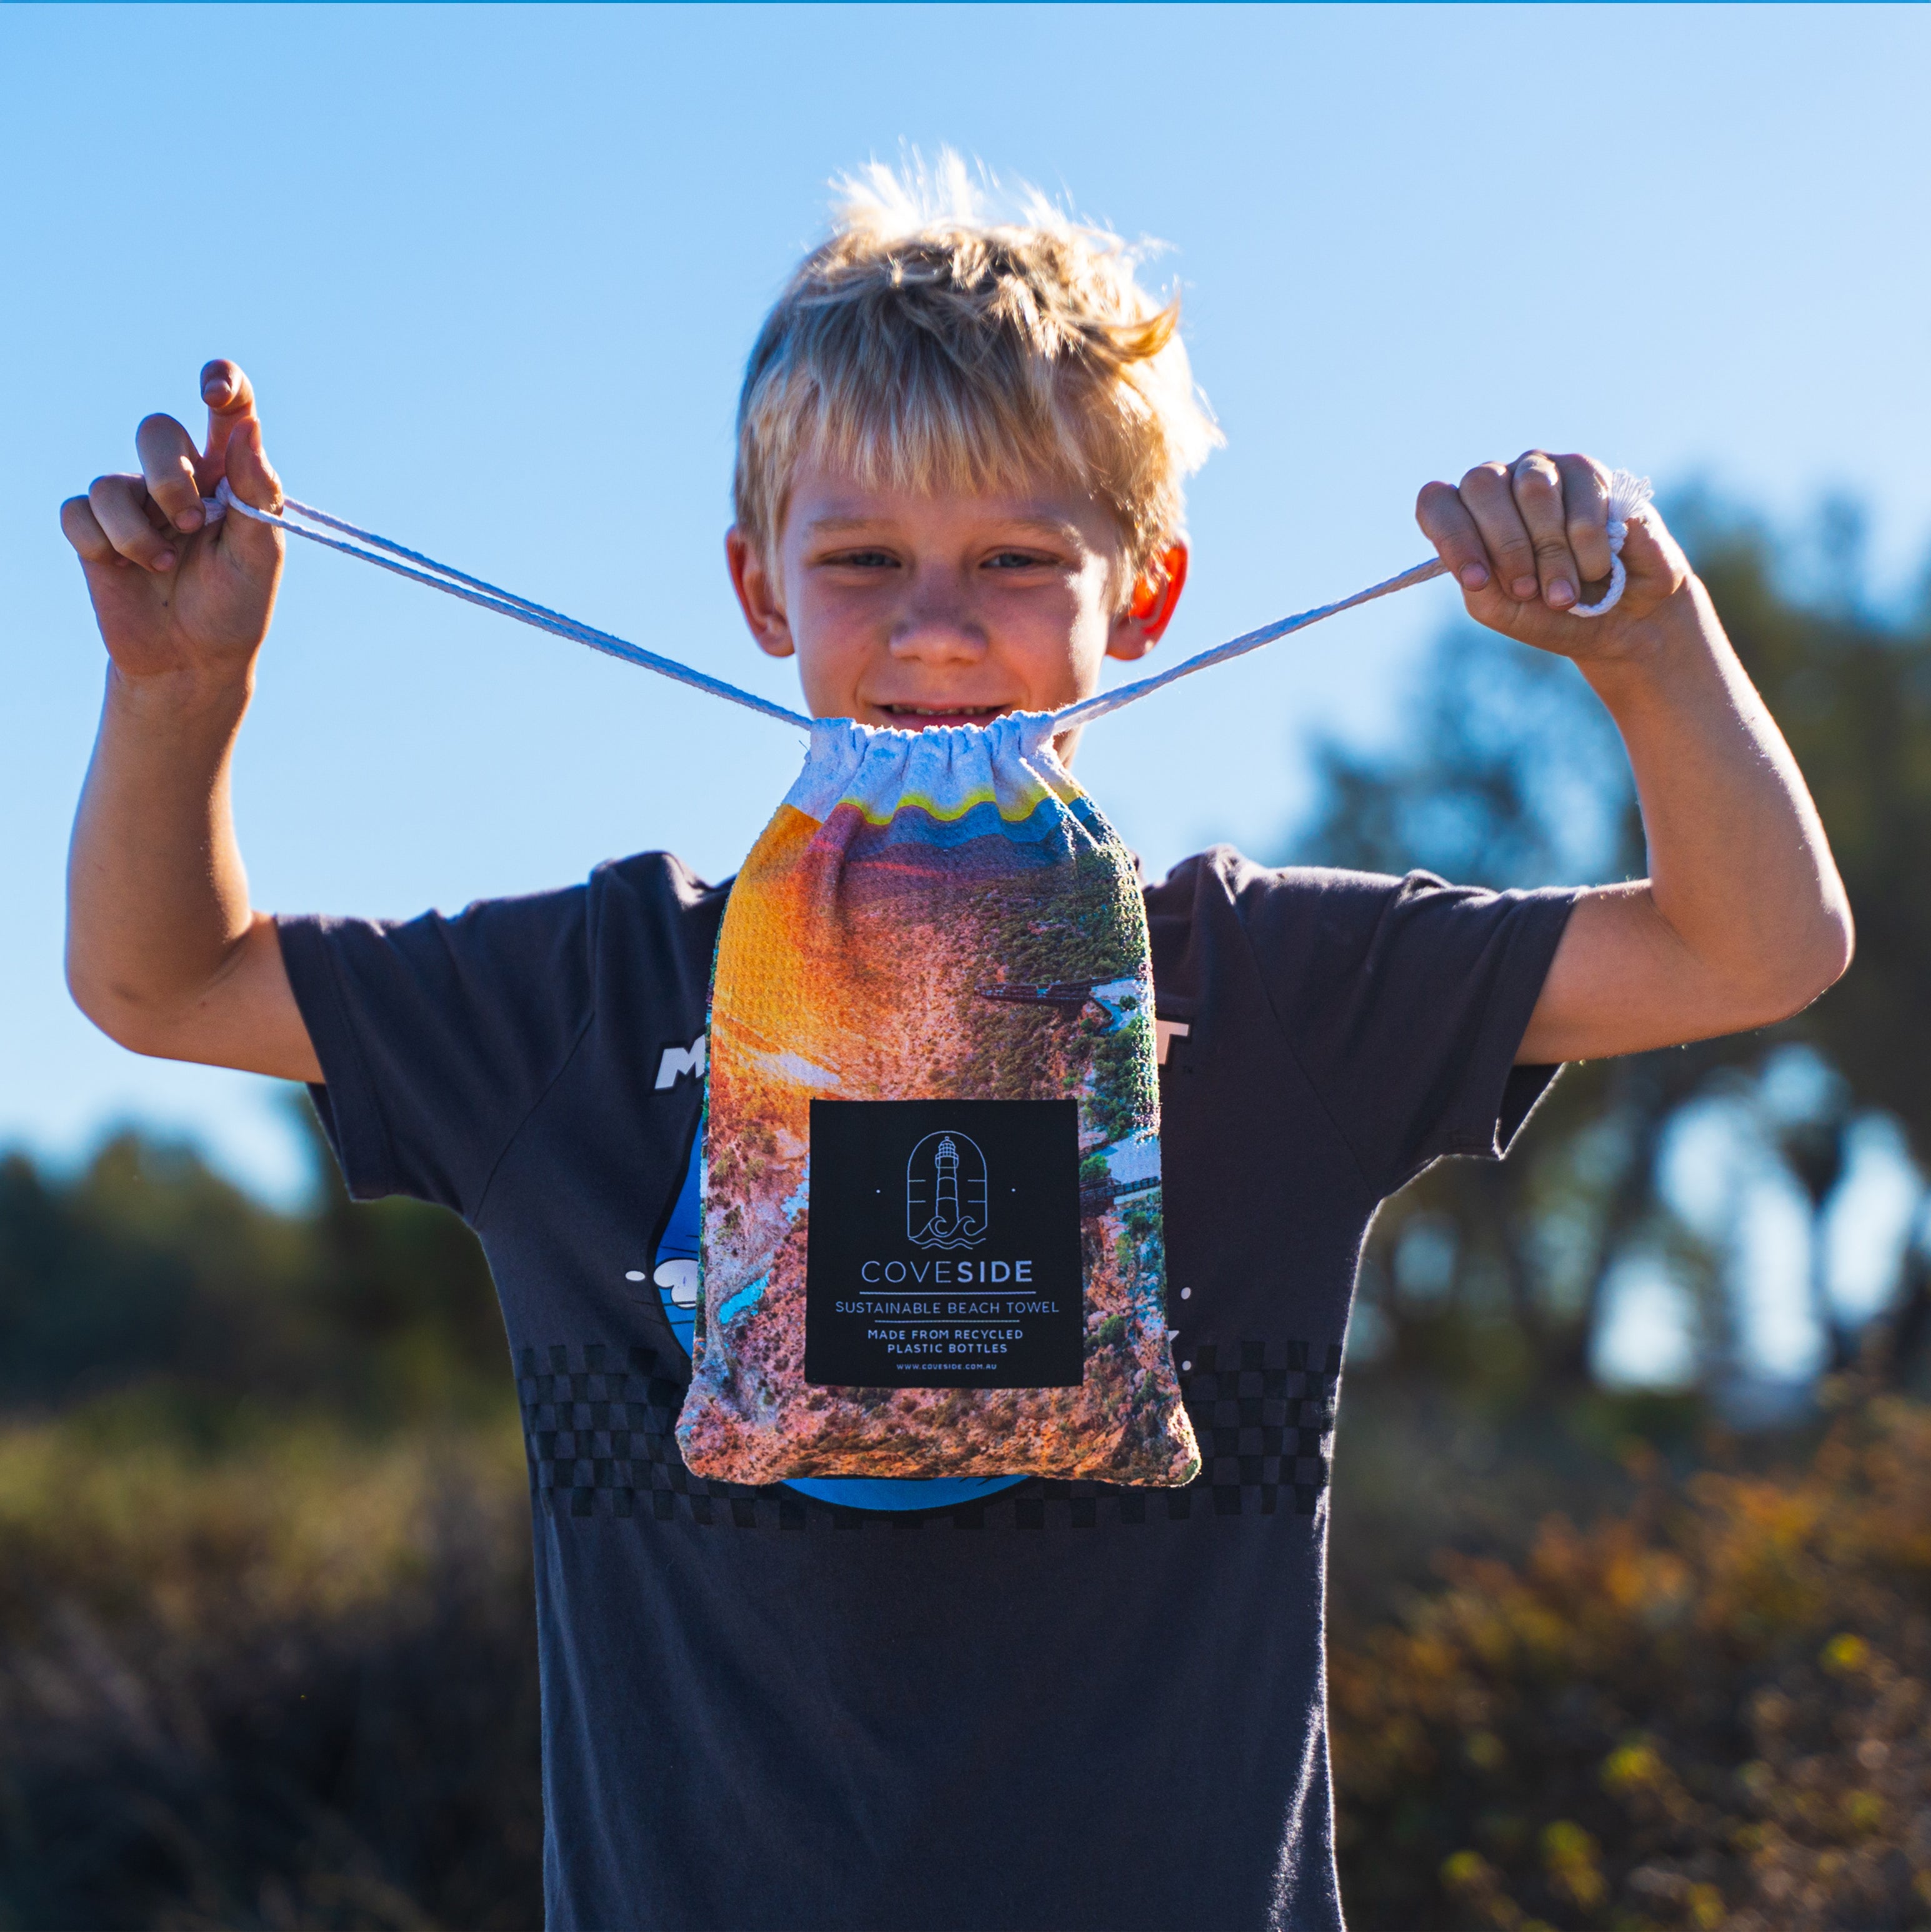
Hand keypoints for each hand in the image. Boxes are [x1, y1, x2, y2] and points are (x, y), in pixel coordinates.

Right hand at [60, 361, 283, 685]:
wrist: (193, 660)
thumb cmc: (235, 607)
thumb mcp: (259, 555)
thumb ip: (257, 493)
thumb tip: (249, 429)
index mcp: (226, 476)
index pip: (228, 410)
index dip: (223, 383)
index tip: (214, 389)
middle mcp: (177, 478)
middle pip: (155, 431)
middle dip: (170, 477)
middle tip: (191, 524)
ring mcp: (132, 502)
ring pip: (111, 481)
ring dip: (138, 530)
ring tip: (164, 565)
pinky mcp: (94, 531)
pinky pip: (79, 512)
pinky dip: (105, 544)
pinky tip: (129, 570)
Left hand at [1416, 451, 1692, 663]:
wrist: (1619, 619)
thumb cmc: (1551, 614)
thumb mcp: (1504, 611)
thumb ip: (1480, 586)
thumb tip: (1477, 562)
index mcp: (1466, 517)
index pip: (1436, 502)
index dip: (1453, 537)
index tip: (1476, 581)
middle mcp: (1499, 485)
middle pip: (1481, 485)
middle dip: (1506, 546)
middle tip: (1527, 590)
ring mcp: (1542, 471)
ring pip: (1534, 489)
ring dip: (1550, 551)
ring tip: (1564, 594)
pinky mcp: (1588, 472)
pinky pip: (1582, 498)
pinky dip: (1588, 545)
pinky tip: (1597, 568)